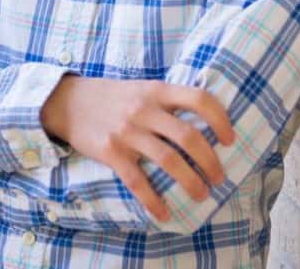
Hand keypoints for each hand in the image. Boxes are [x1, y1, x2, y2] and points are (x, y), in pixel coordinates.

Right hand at [39, 76, 234, 221]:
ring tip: (201, 194)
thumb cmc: (113, 97)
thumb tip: (205, 119)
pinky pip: (137, 181)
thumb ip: (169, 100)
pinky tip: (164, 212)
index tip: (230, 139)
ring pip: (169, 161)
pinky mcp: (111, 152)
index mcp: (157, 90)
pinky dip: (153, 200)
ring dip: (190, 182)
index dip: (220, 119)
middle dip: (210, 162)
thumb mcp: (143, 88)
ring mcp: (127, 131)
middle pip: (189, 137)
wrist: (68, 101)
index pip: (199, 99)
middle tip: (219, 177)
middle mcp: (144, 109)